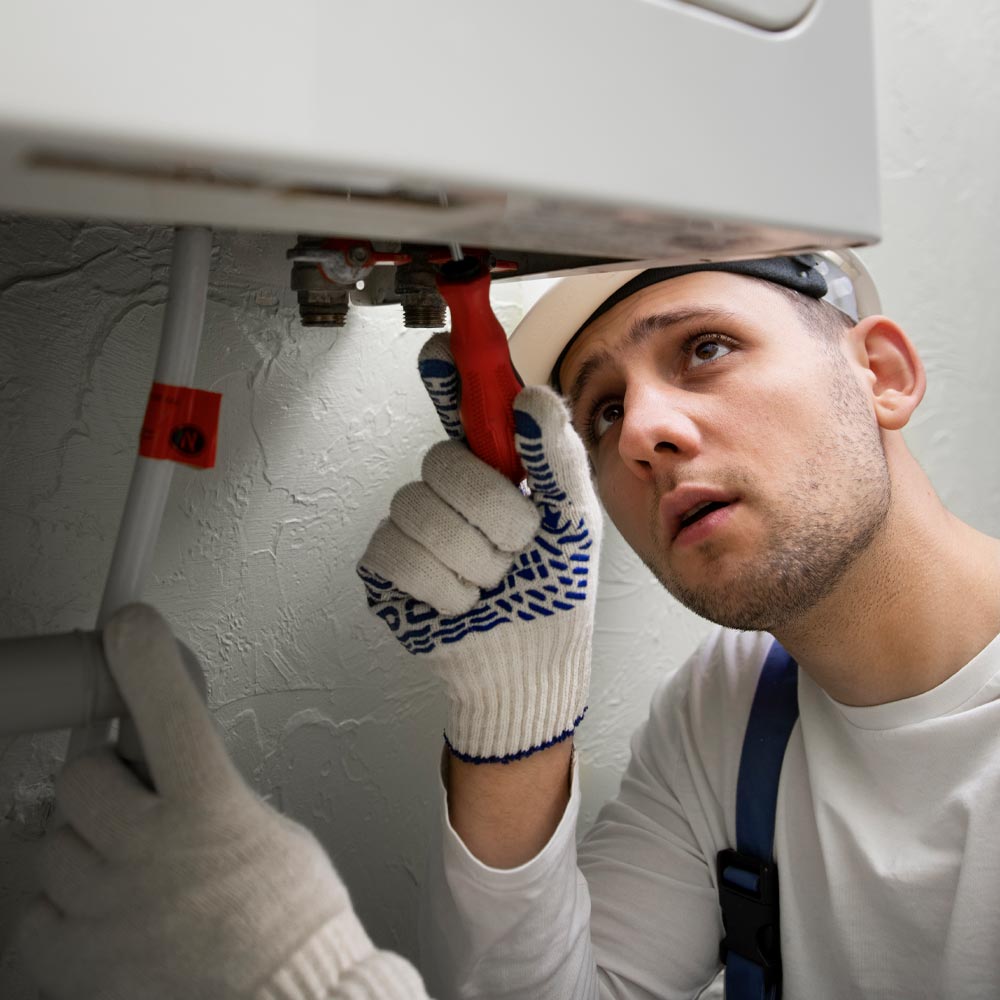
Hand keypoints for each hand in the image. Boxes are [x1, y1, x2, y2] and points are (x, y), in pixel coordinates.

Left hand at [18, 603, 427, 999]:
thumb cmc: (290, 919)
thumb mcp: (265, 824)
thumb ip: (211, 789)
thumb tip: (171, 768)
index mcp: (213, 806)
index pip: (167, 706)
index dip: (144, 654)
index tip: (129, 624)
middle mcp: (153, 850)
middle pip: (81, 776)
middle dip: (103, 781)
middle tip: (130, 799)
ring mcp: (111, 907)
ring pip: (53, 845)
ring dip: (85, 849)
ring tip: (126, 871)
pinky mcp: (82, 961)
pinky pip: (37, 915)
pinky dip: (62, 912)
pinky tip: (102, 914)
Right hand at [357, 333, 601, 762]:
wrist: (531, 665)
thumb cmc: (556, 590)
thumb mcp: (574, 520)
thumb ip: (557, 458)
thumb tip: (529, 398)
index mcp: (492, 467)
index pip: (458, 406)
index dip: (447, 375)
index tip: (444, 351)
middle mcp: (446, 488)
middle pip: (442, 461)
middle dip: (494, 512)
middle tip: (518, 545)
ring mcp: (411, 524)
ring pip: (420, 509)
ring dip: (473, 558)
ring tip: (492, 581)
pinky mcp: (385, 566)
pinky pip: (396, 552)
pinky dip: (443, 586)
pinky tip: (460, 601)